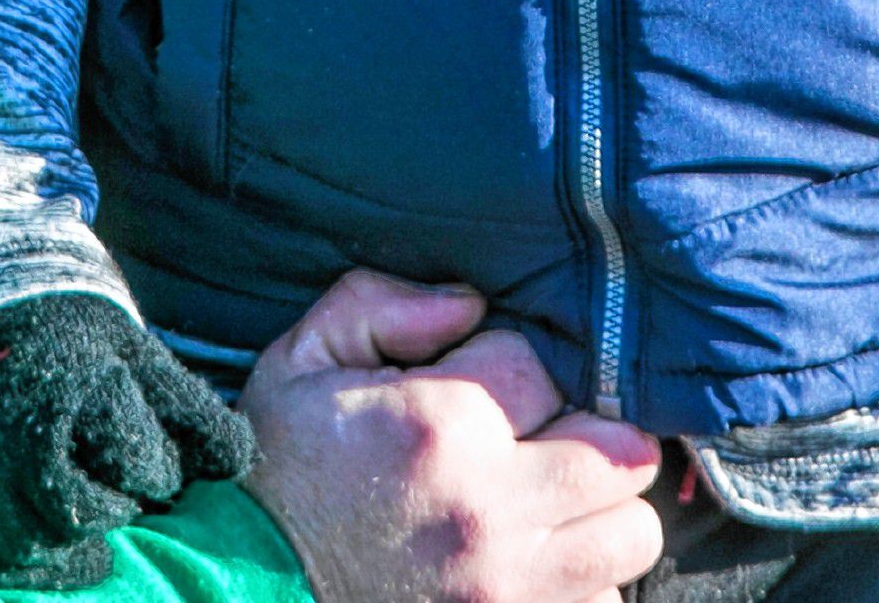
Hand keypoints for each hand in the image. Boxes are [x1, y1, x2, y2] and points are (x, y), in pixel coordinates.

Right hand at [0, 291, 252, 587]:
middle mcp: (14, 436)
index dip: (155, 467)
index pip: (143, 465)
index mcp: (73, 389)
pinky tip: (46, 545)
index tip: (149, 456)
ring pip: (32, 547)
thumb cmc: (64, 332)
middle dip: (113, 509)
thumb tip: (242, 462)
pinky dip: (19, 562)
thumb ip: (189, 407)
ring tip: (88, 520)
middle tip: (120, 497)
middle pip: (85, 514)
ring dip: (69, 544)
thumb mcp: (132, 351)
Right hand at [241, 269, 664, 602]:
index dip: (516, 359)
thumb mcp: (303, 359)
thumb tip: (470, 303)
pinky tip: (534, 557)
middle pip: (624, 452)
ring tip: (554, 496)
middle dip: (592, 428)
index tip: (480, 376)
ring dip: (602, 509)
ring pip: (631, 533)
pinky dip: (583, 579)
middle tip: (547, 430)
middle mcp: (492, 510)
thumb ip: (383, 305)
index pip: (545, 362)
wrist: (247, 588)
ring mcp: (510, 590)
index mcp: (442, 425)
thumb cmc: (281, 470)